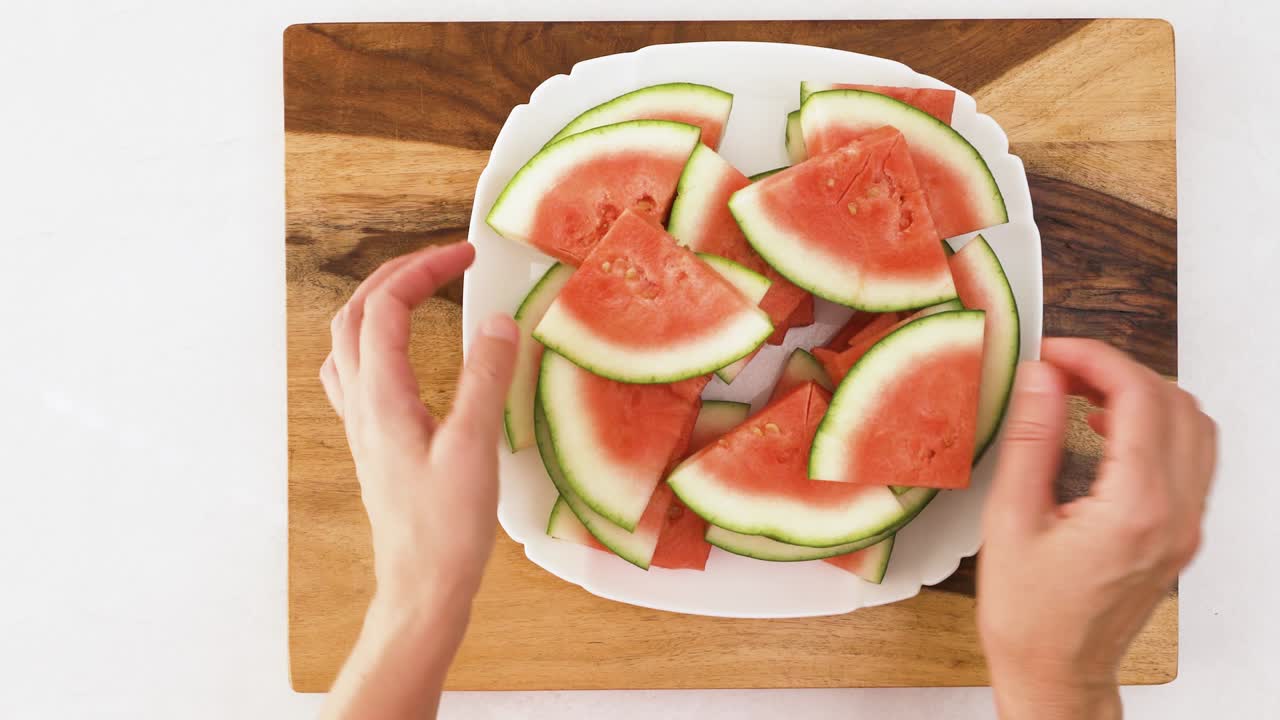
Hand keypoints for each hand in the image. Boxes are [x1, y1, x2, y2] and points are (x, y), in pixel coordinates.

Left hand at [320, 241, 517, 608]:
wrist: (421, 586)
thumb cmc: (445, 529)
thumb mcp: (475, 449)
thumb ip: (485, 380)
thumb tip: (497, 323)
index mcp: (382, 398)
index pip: (386, 307)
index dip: (424, 270)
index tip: (466, 255)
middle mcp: (362, 405)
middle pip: (355, 315)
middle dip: (397, 275)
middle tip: (444, 261)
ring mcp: (363, 424)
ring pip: (348, 342)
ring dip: (377, 304)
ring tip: (418, 291)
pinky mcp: (375, 443)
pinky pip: (357, 374)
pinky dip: (376, 343)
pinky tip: (403, 353)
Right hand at [978, 338, 1216, 719]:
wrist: (1056, 673)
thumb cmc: (1029, 616)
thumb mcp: (1012, 519)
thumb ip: (1033, 439)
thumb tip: (1041, 378)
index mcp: (1136, 508)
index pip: (1139, 398)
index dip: (1094, 358)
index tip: (1053, 352)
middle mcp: (1176, 514)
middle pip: (1174, 403)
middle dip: (1117, 370)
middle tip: (1061, 369)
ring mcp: (1187, 526)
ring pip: (1194, 426)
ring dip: (1143, 395)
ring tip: (1083, 393)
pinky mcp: (1181, 533)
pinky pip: (1192, 457)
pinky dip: (1156, 427)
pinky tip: (1109, 429)